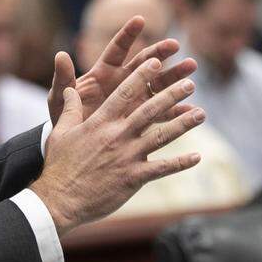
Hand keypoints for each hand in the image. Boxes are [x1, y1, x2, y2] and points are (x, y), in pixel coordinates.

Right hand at [30, 57, 204, 235]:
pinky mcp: (133, 178)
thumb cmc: (60, 165)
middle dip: (172, 94)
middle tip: (190, 82)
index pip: (125, 93)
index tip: (157, 62)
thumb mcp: (61, 132)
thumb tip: (71, 89)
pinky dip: (180, 163)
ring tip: (202, 114)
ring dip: (183, 124)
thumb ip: (70, 108)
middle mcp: (117, 136)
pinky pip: (162, 168)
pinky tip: (197, 157)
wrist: (60, 199)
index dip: (142, 76)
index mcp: (100, 122)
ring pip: (162, 136)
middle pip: (150, 110)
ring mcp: (127, 157)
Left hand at [47, 16, 197, 125]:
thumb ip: (63, 78)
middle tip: (176, 46)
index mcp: (103, 72)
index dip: (128, 34)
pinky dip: (177, 112)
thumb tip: (60, 55)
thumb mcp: (59, 98)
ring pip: (159, 84)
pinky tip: (191, 110)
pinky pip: (163, 114)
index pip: (117, 49)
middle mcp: (123, 82)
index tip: (140, 19)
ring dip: (175, 77)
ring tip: (191, 69)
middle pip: (144, 63)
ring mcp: (135, 99)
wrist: (73, 144)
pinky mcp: (143, 119)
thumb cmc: (64, 116)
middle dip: (160, 53)